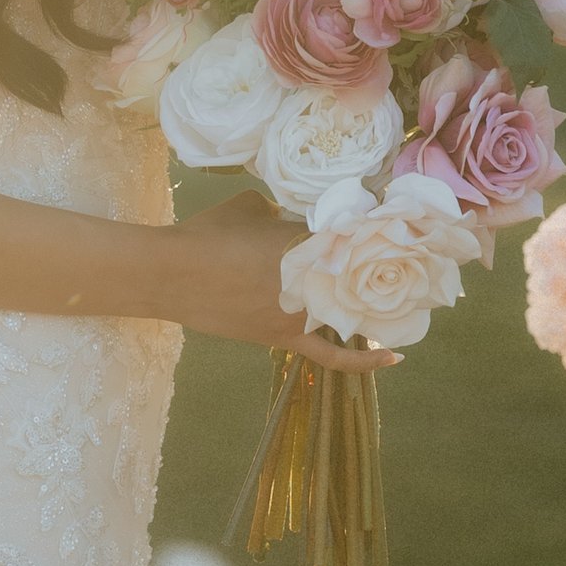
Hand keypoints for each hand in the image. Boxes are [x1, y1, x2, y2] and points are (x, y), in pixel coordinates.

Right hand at [164, 191, 397, 372]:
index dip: (366, 231)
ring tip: (387, 298)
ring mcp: (303, 312)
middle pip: (359, 273)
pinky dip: (363, 359)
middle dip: (372, 265)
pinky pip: (333, 354)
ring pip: (350, 308)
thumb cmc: (208, 234)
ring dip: (365, 301)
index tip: (379, 225)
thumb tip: (285, 222)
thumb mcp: (249, 206)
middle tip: (384, 260)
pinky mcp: (287, 337)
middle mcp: (315, 277)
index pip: (355, 236)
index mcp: (310, 240)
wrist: (173, 272)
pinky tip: (392, 358)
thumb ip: (277, 212)